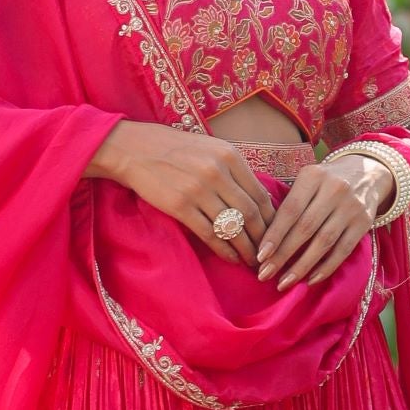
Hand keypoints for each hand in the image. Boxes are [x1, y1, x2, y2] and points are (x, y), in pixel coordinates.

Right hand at [87, 122, 273, 257]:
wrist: (134, 149)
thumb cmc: (174, 149)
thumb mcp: (210, 148)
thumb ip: (233, 169)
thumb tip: (257, 198)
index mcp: (229, 156)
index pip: (260, 194)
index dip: (271, 220)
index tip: (275, 235)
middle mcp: (217, 172)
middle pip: (251, 213)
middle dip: (263, 238)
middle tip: (268, 254)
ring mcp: (198, 189)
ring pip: (233, 226)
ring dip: (246, 248)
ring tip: (252, 261)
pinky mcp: (180, 206)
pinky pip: (209, 234)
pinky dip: (224, 250)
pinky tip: (230, 258)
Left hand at [254, 152, 386, 289]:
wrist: (368, 172)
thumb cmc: (325, 181)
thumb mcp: (307, 180)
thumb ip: (290, 202)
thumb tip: (265, 241)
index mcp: (313, 176)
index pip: (290, 210)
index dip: (274, 235)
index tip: (260, 256)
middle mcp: (334, 189)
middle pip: (305, 228)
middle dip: (282, 255)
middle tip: (264, 274)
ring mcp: (352, 207)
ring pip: (323, 242)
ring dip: (302, 266)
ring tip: (284, 282)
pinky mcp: (364, 222)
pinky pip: (343, 250)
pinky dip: (326, 267)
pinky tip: (310, 280)